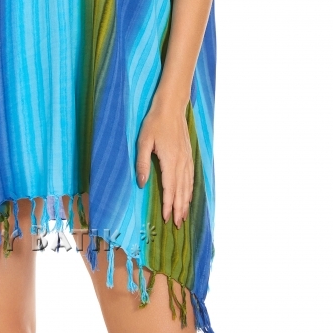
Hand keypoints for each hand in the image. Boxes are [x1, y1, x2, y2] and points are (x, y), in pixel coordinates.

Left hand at [135, 101, 193, 227]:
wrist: (171, 108)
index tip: (167, 219)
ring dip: (186, 202)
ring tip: (184, 215)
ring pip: (188, 185)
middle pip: (181, 191)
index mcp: (170, 161)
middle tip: (178, 225)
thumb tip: (141, 184)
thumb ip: (142, 163)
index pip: (169, 188)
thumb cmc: (154, 123)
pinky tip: (189, 195)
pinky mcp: (188, 155)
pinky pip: (191, 177)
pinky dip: (190, 189)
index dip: (169, 205)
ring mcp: (187, 159)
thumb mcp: (143, 141)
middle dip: (179, 209)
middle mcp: (181, 162)